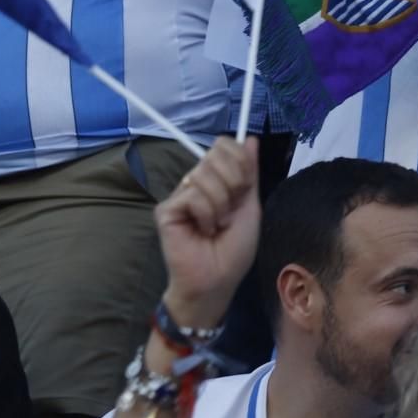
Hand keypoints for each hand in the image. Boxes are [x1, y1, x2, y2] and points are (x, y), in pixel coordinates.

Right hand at [156, 137, 260, 329]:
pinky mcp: (166, 209)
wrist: (217, 278)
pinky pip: (193, 195)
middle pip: (216, 155)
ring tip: (216, 225)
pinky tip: (202, 231)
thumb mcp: (249, 205)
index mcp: (217, 179)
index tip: (244, 188)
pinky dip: (207, 214)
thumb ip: (248, 171)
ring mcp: (179, 195)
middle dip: (233, 184)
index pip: (225, 145)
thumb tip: (251, 139)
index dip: (240, 161)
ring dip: (221, 204)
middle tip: (230, 212)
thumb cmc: (234, 248)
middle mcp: (196, 182)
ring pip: (204, 175)